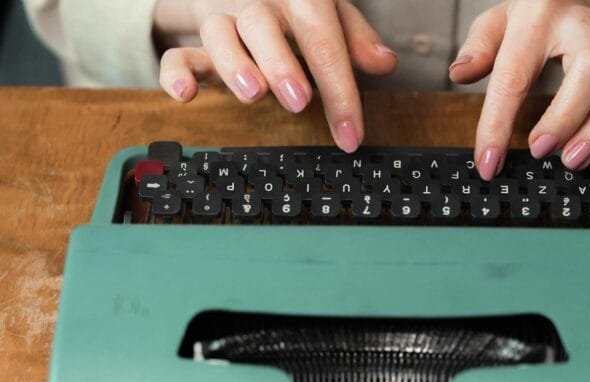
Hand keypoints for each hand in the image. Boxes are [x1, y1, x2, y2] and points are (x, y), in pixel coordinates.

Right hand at [154, 0, 397, 152]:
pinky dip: (176, 74)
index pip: (323, 39)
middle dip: (282, 65)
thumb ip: (355, 37)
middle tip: (299, 101)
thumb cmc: (292, 8)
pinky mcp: (193, 41)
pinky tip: (185, 96)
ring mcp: (222, 19)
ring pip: (219, 34)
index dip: (340, 89)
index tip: (352, 134)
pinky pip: (177, 54)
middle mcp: (258, 4)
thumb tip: (386, 63)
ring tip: (253, 94)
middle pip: (263, 28)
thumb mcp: (329, 13)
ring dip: (234, 65)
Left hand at [449, 0, 589, 179]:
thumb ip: (479, 46)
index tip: (488, 162)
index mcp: (541, 14)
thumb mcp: (502, 18)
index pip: (516, 75)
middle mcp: (587, 25)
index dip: (498, 124)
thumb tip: (459, 74)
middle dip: (566, 119)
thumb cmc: (542, 13)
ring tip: (572, 162)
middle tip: (540, 152)